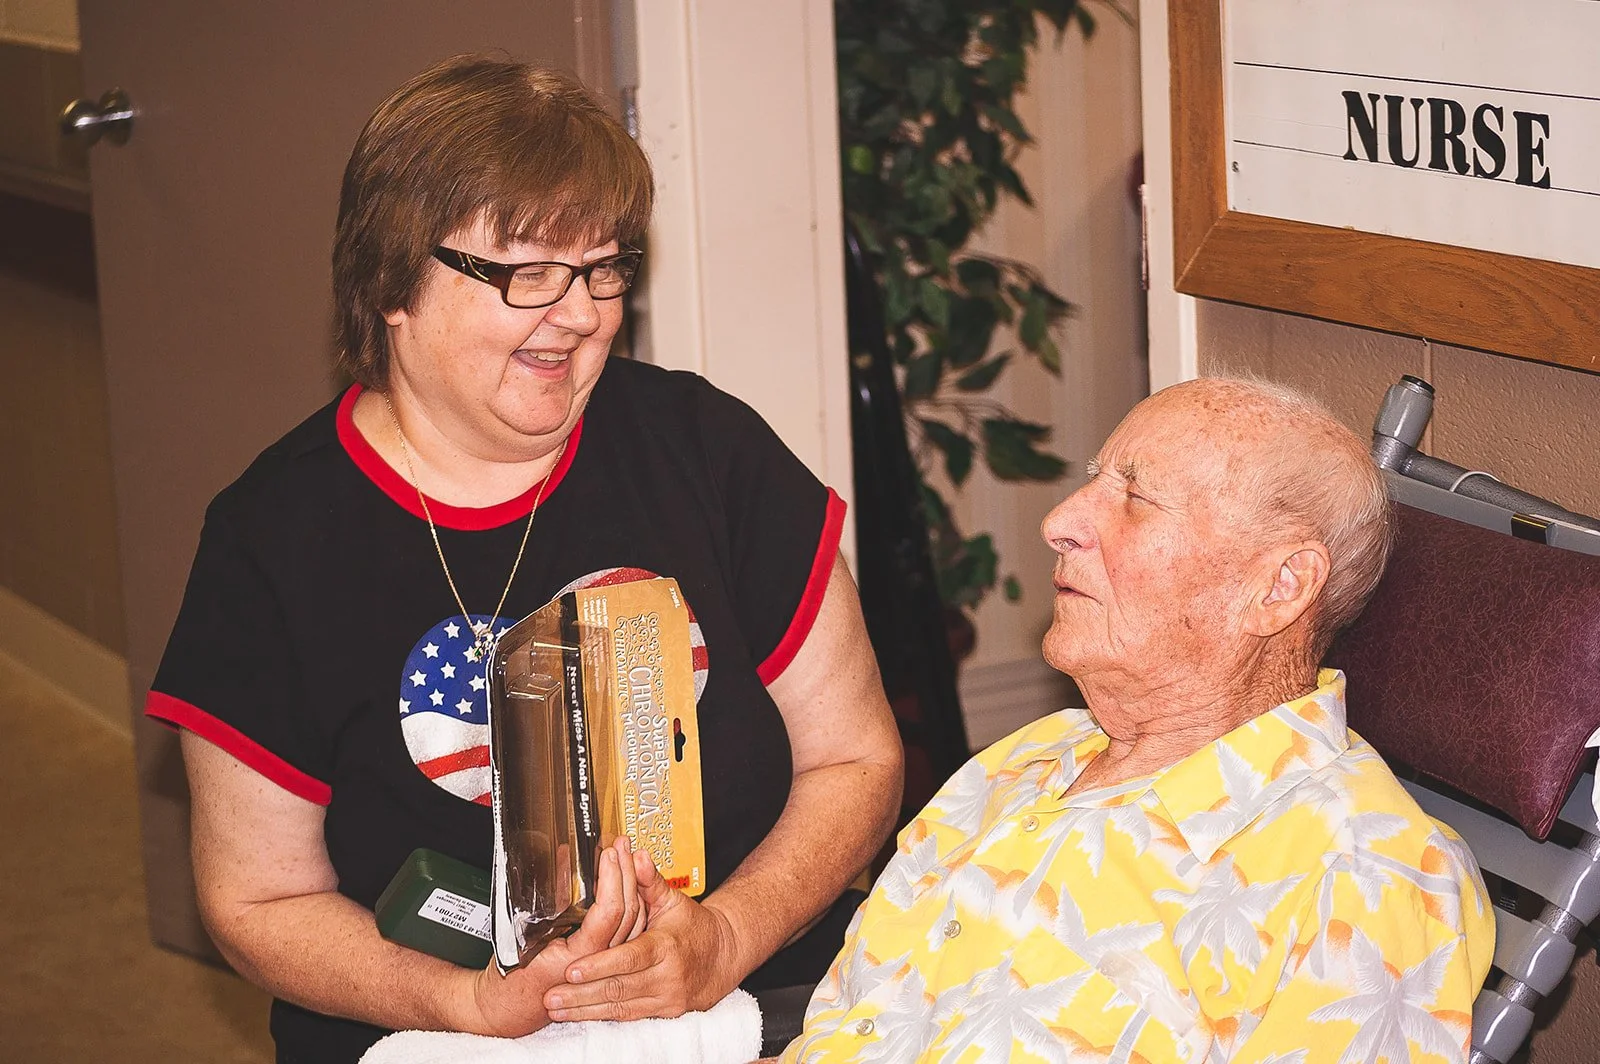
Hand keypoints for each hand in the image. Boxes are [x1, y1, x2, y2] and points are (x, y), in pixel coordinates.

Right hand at [462, 836, 644, 1036]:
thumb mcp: (521, 937)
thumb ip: (549, 904)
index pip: (609, 912)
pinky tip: (628, 888)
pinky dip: (630, 906)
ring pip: (634, 924)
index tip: (609, 855)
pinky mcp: (606, 966)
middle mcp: (598, 964)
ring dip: (633, 887)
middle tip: (622, 847)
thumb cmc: (509, 981)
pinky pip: (627, 934)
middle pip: (628, 914)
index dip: (613, 878)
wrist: (506, 1012)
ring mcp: (605, 967)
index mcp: (579, 959)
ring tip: (628, 859)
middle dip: (628, 874)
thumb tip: (565, 867)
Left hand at [544, 850, 743, 1020]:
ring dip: (586, 1010)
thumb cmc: (693, 926)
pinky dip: (602, 1017)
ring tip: (556, 1009)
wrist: (722, 957)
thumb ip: (649, 881)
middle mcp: (667, 975)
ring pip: (621, 1007)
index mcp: (667, 945)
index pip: (630, 958)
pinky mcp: (665, 1013)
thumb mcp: (673, 899)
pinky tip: (579, 1016)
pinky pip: (629, 1016)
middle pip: (620, 988)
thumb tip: (635, 856)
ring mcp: (667, 997)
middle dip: (582, 994)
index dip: (600, 966)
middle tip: (551, 996)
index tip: (572, 970)